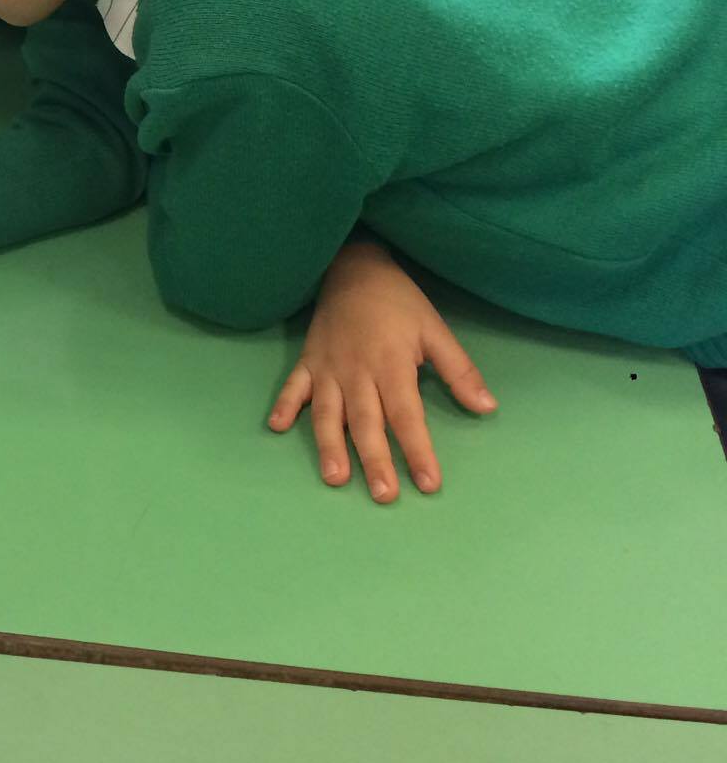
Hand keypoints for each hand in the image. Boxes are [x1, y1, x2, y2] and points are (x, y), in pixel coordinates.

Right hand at [270, 239, 497, 501]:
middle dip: (375, 460)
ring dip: (330, 445)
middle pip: (366, 422)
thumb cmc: (398, 302)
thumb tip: (486, 408)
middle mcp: (356, 371)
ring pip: (328, 413)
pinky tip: (276, 428)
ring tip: (334, 477)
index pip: (407, 415)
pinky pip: (293, 387)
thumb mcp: (435, 330)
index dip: (417, 450)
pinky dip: (284, 406)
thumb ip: (459, 370)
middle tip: (384, 495)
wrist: (354, 268)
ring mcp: (327, 368)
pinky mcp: (307, 361)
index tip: (428, 482)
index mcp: (391, 364)